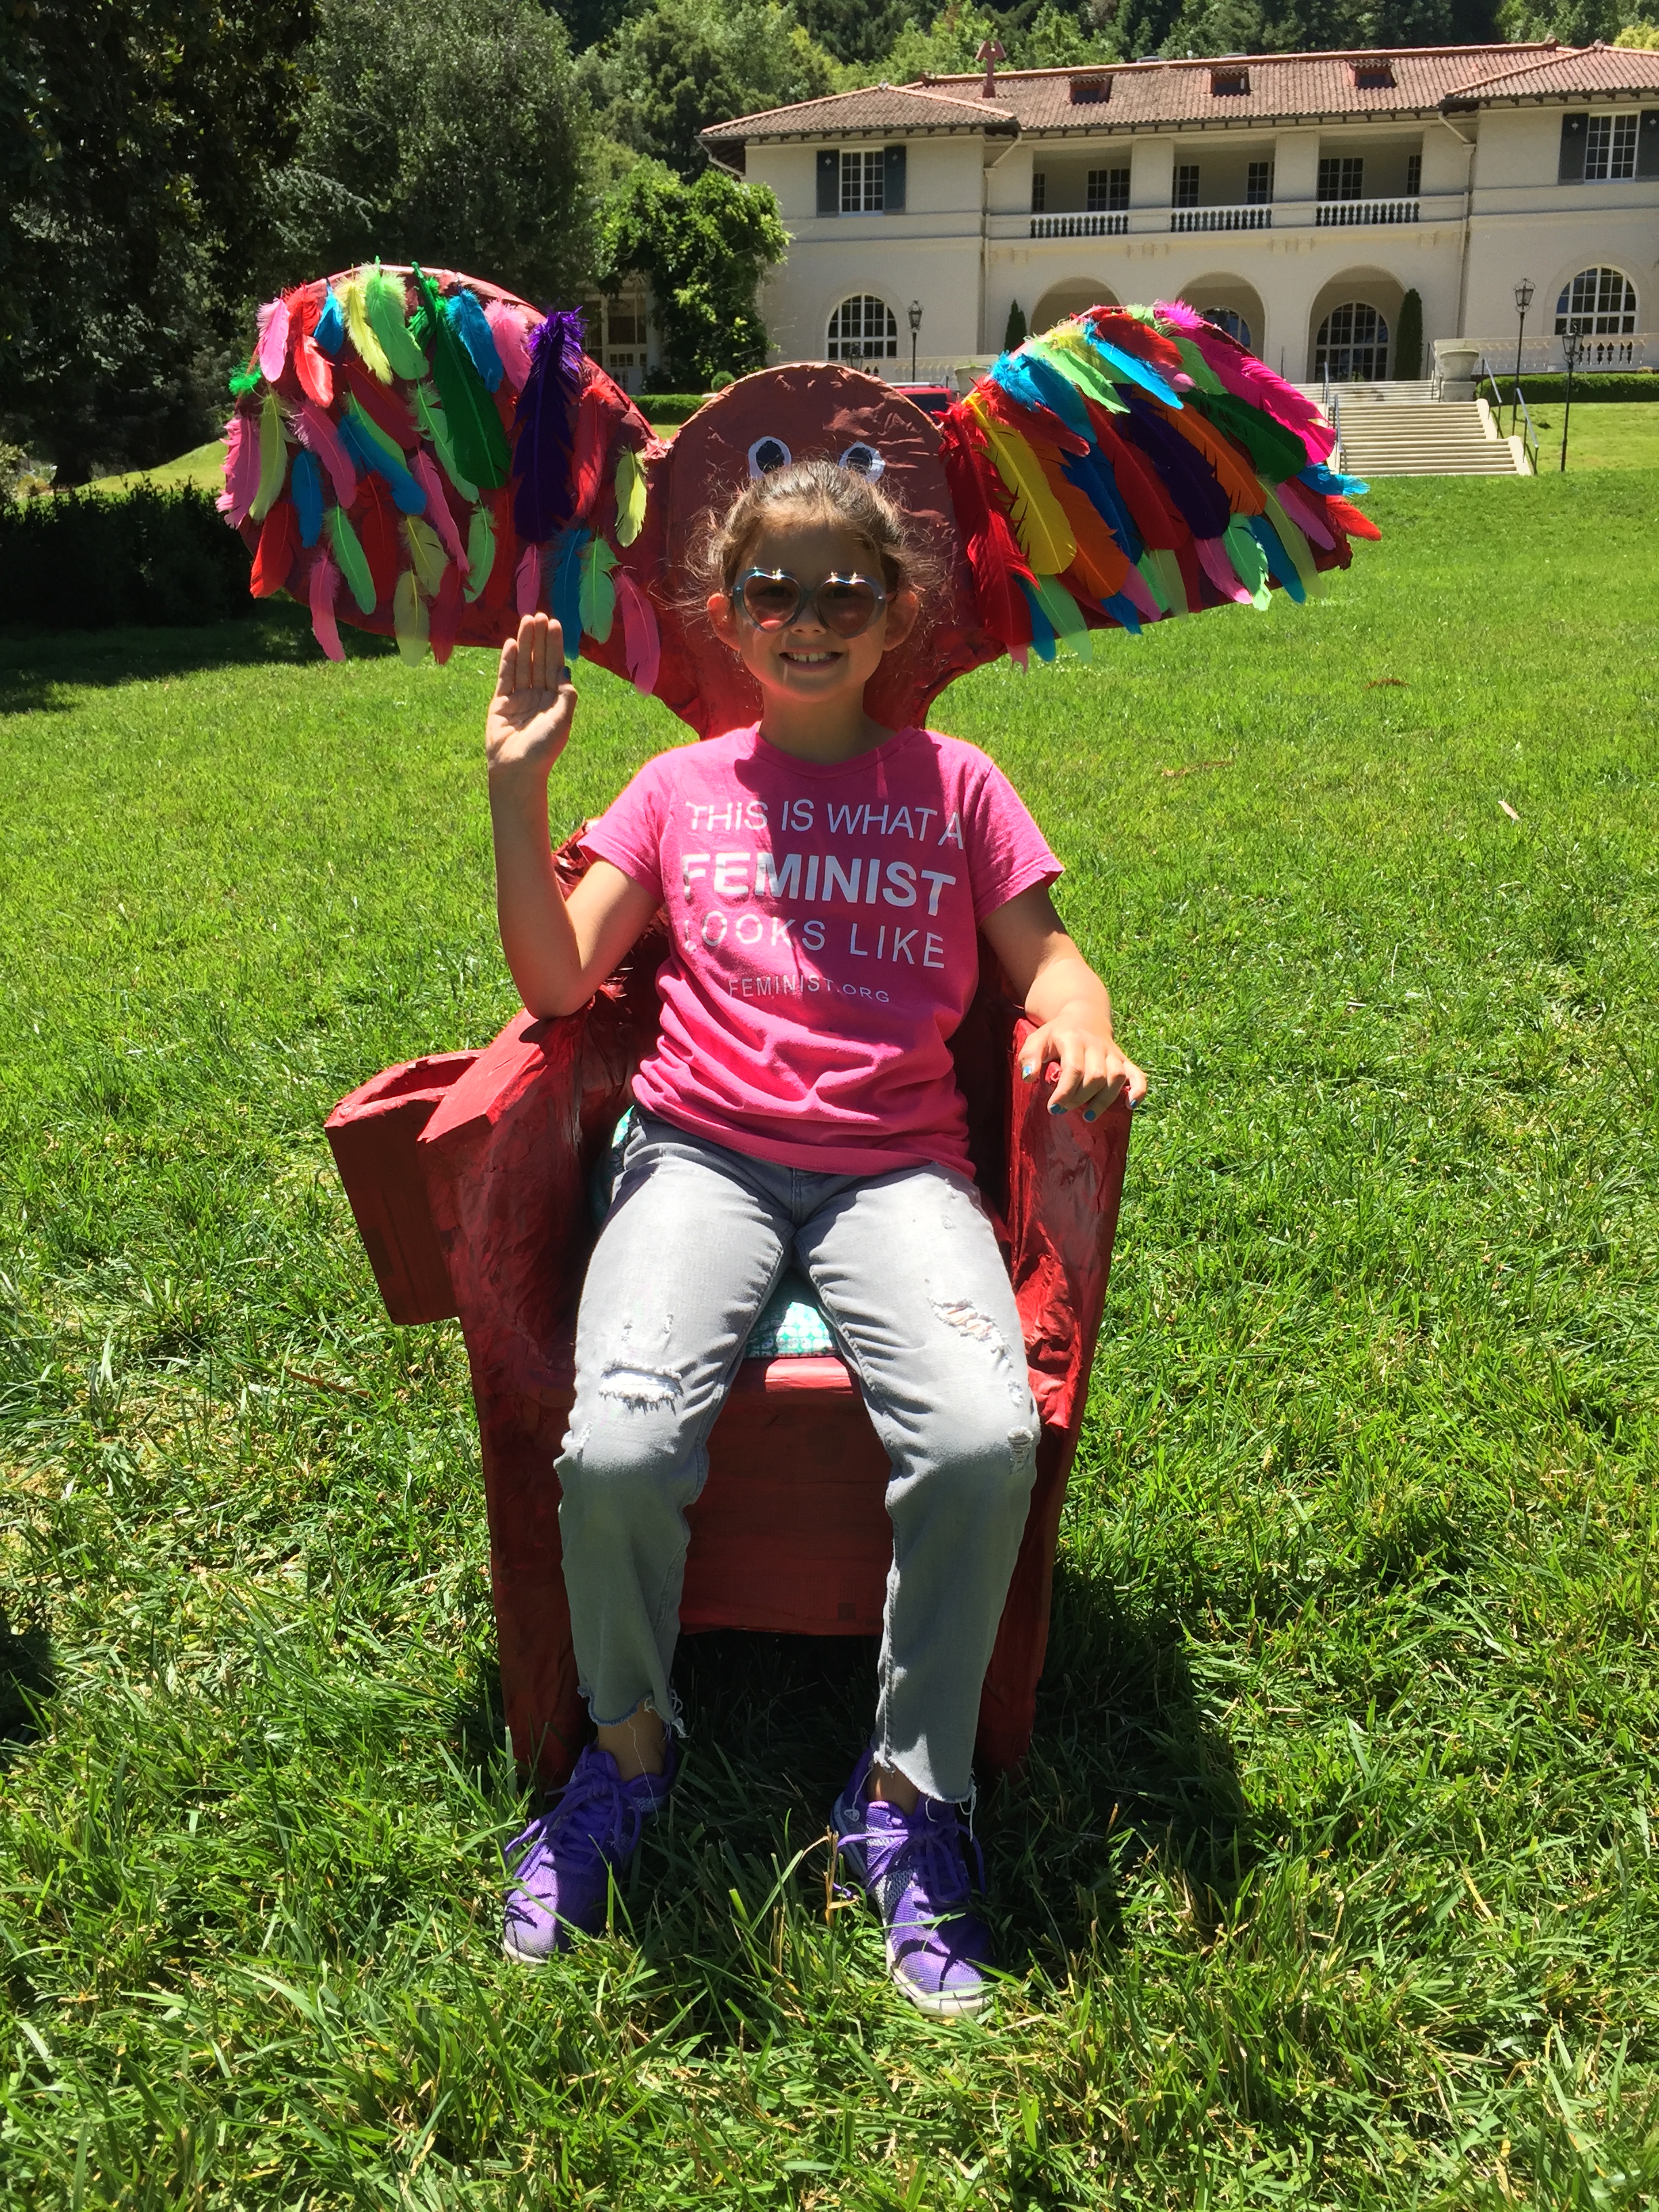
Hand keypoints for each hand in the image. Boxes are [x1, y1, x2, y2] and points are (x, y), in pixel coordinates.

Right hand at [486, 613, 575, 786]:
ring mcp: (519, 698)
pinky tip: (512, 643)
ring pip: (523, 665)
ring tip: (526, 620)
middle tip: (539, 614)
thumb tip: (566, 671)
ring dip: (525, 643)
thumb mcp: (562, 721)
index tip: (555, 624)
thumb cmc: (543, 749)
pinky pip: (506, 677)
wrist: (516, 769)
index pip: (555, 666)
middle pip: (539, 661)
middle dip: (539, 639)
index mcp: (554, 700)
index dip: (554, 645)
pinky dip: (508, 660)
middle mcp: (538, 696)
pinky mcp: (501, 702)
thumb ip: (566, 695)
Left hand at [1020, 1020, 1147, 1120]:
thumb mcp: (1036, 1039)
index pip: (1074, 1068)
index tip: (1053, 1108)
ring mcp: (1112, 1052)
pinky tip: (1130, 1105)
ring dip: (1104, 1100)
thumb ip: (1029, 1057)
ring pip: (1116, 1077)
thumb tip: (1028, 1078)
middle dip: (1080, 1098)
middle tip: (1065, 1109)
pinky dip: (1138, 1090)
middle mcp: (1096, 1045)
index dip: (1065, 1092)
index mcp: (1073, 1039)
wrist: (1083, 1016)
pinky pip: (1137, 1074)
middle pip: (1096, 1076)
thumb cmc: (1056, 1034)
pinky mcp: (1123, 1059)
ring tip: (1088, 1116)